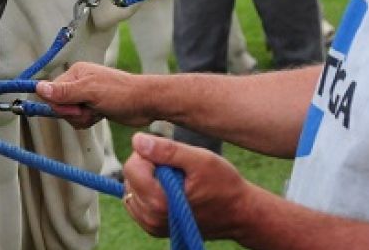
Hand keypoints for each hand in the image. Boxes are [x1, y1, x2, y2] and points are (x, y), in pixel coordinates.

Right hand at [35, 62, 153, 127]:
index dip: (61, 105)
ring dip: (82, 118)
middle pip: (59, 104)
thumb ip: (64, 92)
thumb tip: (38, 88)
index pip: (52, 92)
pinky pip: (79, 119)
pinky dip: (88, 121)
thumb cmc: (120, 93)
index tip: (76, 107)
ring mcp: (86, 95)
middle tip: (89, 109)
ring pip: (70, 114)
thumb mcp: (90, 92)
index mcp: (76, 73)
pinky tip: (100, 116)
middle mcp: (79, 82)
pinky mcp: (93, 107)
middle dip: (73, 113)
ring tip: (97, 112)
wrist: (145, 103)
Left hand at [121, 133, 254, 240]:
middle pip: (129, 177)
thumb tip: (137, 140)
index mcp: (160, 201)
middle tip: (176, 168)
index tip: (170, 155)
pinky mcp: (154, 228)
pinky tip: (169, 189)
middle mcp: (151, 217)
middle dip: (148, 166)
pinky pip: (137, 202)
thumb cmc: (224, 185)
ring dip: (147, 179)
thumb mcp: (200, 160)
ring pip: (131, 188)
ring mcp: (151, 225)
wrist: (239, 213)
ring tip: (175, 179)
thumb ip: (167, 150)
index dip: (149, 153)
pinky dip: (148, 191)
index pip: (131, 166)